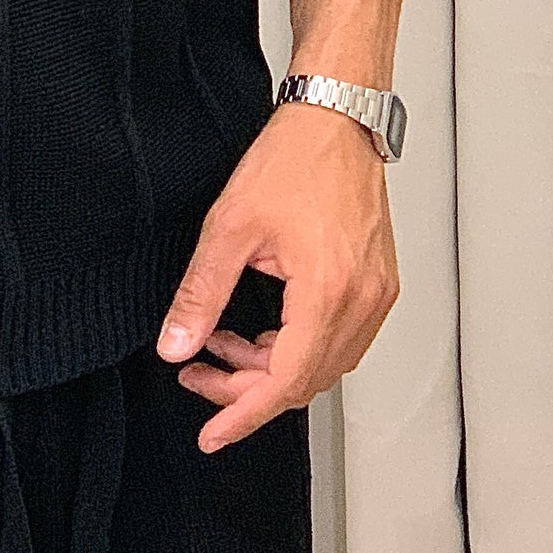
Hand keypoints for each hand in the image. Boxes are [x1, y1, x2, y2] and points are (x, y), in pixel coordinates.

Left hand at [157, 101, 399, 453]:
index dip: (242, 414)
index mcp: (328, 293)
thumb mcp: (229, 229)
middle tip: (197, 375)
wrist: (336, 118)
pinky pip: (338, 340)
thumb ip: (201, 295)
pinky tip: (258, 329)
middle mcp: (363, 301)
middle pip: (304, 381)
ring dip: (269, 368)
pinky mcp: (377, 284)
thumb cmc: (293, 160)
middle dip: (246, 389)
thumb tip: (175, 345)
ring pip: (323, 365)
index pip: (284, 382)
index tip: (212, 434)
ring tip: (218, 344)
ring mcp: (376, 294)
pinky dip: (295, 346)